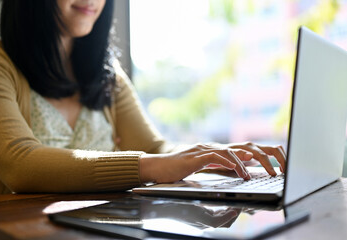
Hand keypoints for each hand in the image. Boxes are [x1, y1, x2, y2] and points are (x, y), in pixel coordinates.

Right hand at [139, 142, 284, 183]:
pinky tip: (239, 171)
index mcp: (219, 151)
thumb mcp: (205, 167)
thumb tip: (242, 163)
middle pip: (247, 146)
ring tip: (263, 173)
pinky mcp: (196, 156)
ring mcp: (206, 150)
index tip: (279, 163)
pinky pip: (217, 156)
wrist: (157, 167)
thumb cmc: (179, 169)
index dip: (264, 154)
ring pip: (234, 150)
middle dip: (267, 155)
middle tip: (281, 166)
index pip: (247, 149)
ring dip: (250, 162)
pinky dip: (230, 163)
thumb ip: (222, 164)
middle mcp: (215, 147)